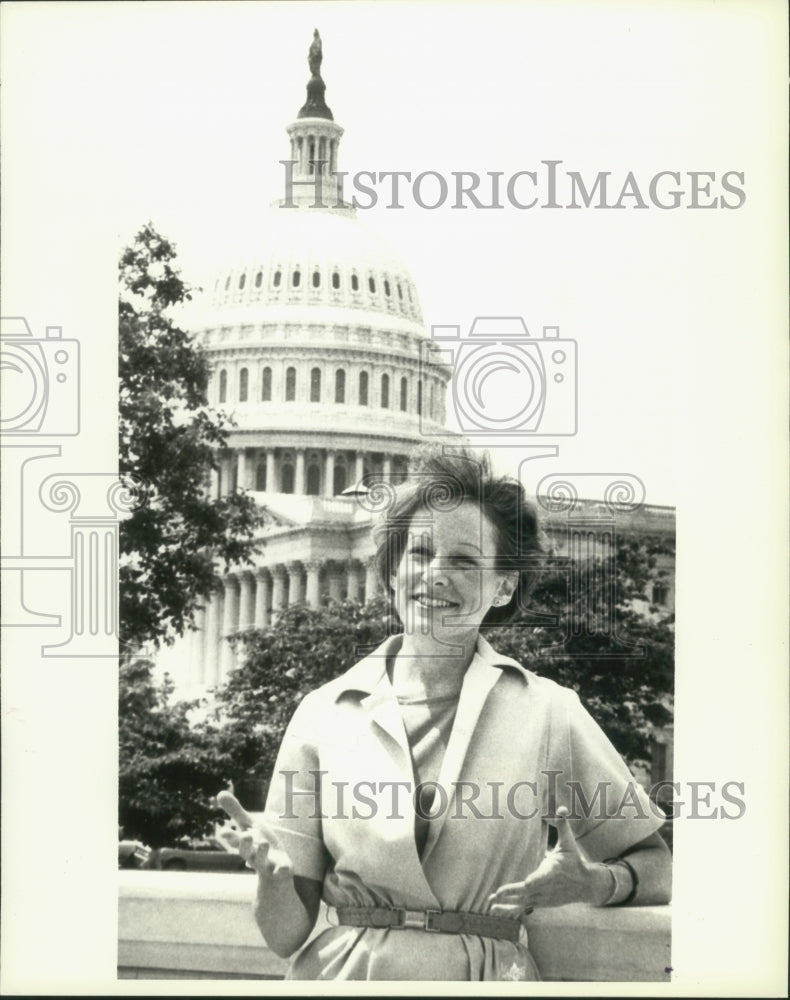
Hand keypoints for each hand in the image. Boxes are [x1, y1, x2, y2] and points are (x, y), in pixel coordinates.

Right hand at [217, 790, 293, 881]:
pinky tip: (283, 869)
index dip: (230, 837)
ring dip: (263, 852)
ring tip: (264, 843)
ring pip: (263, 861)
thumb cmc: (259, 844)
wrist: (274, 872)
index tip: (224, 832)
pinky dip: (282, 871)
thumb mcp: (249, 826)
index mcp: (246, 845)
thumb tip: (219, 793)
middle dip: (245, 845)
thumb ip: (236, 812)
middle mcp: (254, 856)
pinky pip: (281, 872)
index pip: (235, 841)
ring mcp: (268, 865)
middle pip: (247, 852)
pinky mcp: (281, 871)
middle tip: (245, 835)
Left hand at [486, 807, 611, 915]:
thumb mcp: (569, 843)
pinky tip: (495, 909)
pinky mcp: (540, 903)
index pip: (544, 877)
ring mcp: (543, 898)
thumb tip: (561, 808)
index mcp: (553, 872)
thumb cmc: (574, 861)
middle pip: (529, 892)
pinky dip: (510, 909)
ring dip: (507, 904)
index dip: (536, 880)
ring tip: (491, 904)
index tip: (528, 882)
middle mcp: (547, 887)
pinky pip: (523, 908)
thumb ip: (563, 826)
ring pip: (524, 903)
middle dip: (513, 893)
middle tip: (497, 892)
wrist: (585, 886)